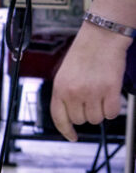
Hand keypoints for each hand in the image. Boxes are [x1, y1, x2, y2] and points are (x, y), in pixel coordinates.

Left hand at [50, 24, 126, 139]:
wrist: (102, 35)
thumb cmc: (85, 52)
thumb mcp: (65, 74)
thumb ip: (65, 94)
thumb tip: (72, 117)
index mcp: (59, 88)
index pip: (59, 118)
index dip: (66, 131)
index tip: (73, 137)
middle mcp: (73, 92)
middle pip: (80, 120)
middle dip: (87, 112)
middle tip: (93, 97)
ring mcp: (91, 92)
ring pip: (96, 119)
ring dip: (101, 110)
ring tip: (101, 93)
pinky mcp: (110, 90)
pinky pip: (111, 113)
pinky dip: (113, 108)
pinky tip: (112, 96)